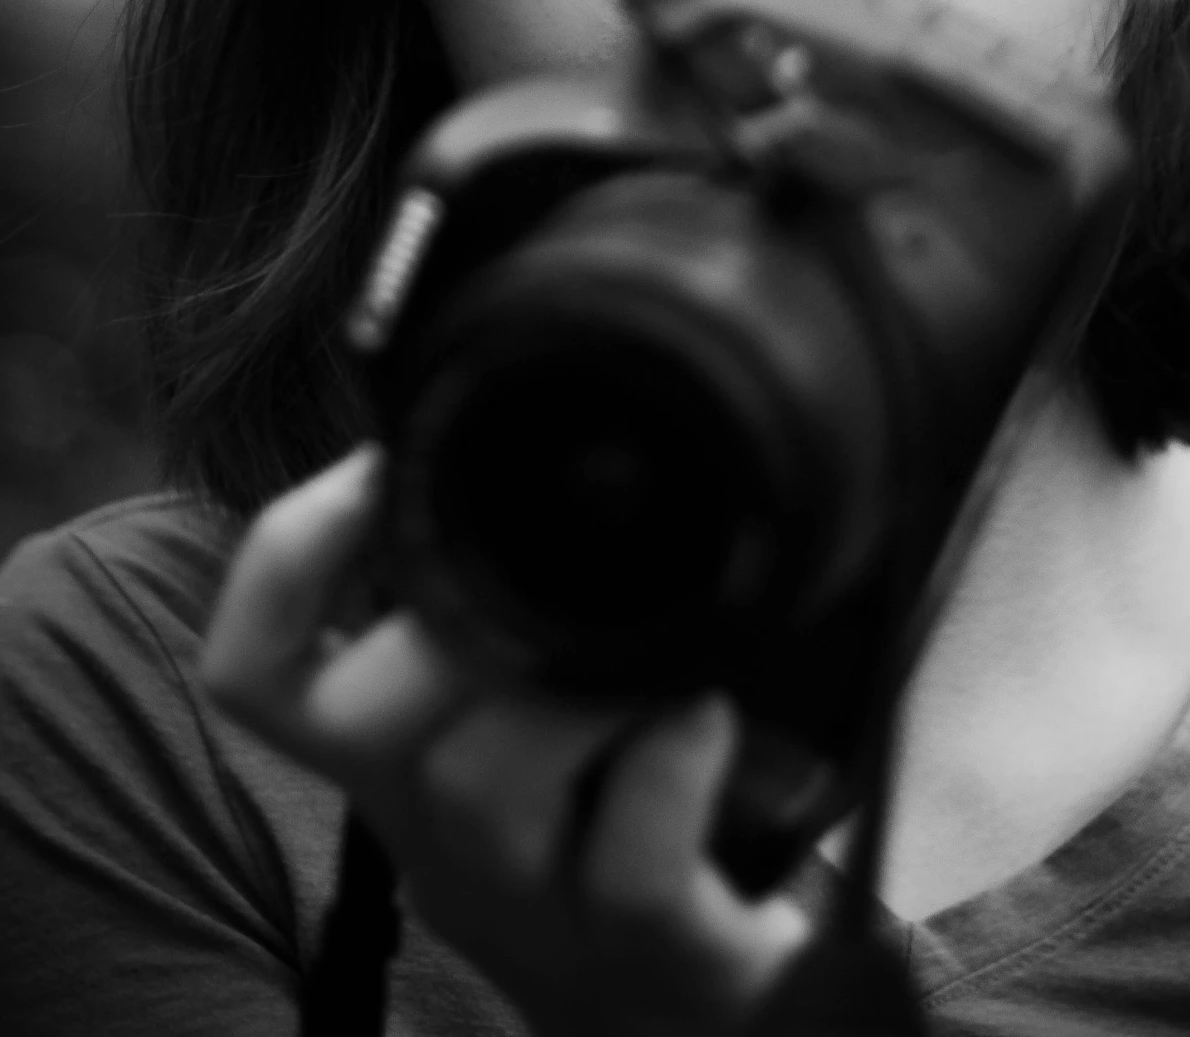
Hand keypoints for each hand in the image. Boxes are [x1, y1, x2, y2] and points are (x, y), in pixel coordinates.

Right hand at [201, 447, 810, 1035]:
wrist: (701, 1017)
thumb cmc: (633, 821)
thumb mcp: (544, 711)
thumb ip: (520, 597)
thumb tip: (535, 430)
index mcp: (404, 767)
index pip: (258, 676)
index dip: (285, 558)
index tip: (376, 462)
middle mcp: (443, 843)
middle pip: (365, 720)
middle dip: (442, 613)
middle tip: (545, 564)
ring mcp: (539, 913)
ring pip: (484, 782)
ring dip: (573, 684)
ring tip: (661, 653)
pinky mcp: (653, 962)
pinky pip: (627, 864)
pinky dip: (672, 762)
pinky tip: (711, 716)